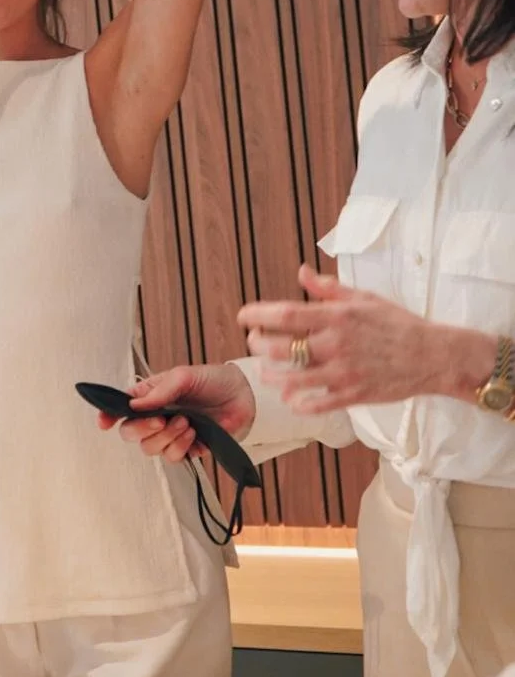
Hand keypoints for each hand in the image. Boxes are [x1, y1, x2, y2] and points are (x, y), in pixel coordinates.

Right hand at [101, 363, 255, 460]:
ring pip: (150, 448)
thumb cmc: (212, 380)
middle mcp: (156, 416)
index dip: (108, 416)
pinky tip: (194, 433)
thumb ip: (159, 391)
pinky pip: (173, 457)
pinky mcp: (188, 448)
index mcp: (150, 396)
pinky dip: (181, 446)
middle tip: (160, 419)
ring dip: (167, 437)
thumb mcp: (184, 376)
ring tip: (185, 422)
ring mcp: (171, 434)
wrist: (244, 396)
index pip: (122, 408)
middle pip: (131, 433)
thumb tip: (134, 405)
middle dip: (142, 429)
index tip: (104, 422)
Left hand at [239, 264, 465, 413]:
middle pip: (281, 348)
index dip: (257, 315)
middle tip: (254, 342)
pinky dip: (298, 403)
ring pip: (292, 380)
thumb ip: (329, 288)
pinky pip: (316, 404)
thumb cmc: (398, 324)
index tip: (243, 316)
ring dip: (272, 377)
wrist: (434, 356)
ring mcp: (343, 372)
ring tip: (266, 373)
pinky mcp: (352, 395)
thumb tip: (301, 272)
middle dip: (259, 345)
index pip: (286, 314)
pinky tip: (292, 398)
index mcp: (337, 317)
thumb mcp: (364, 298)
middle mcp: (336, 344)